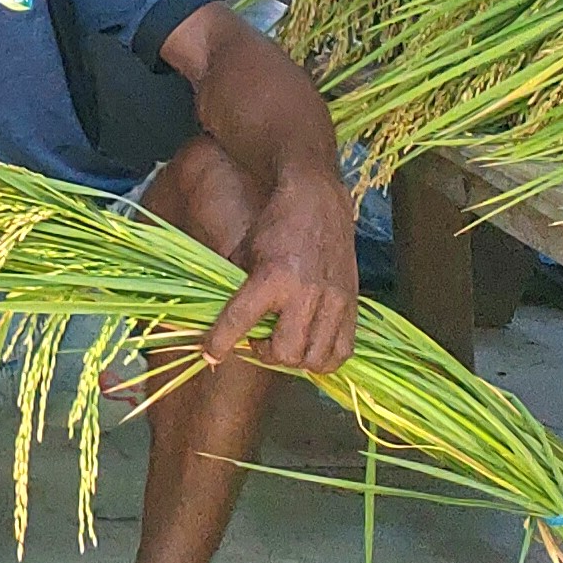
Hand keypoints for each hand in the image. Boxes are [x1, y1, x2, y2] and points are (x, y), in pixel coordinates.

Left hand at [206, 176, 360, 372]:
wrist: (318, 203)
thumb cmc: (275, 225)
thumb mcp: (245, 250)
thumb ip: (236, 286)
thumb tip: (220, 320)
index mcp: (272, 276)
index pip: (240, 319)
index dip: (220, 342)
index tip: (209, 354)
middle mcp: (305, 293)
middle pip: (284, 352)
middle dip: (265, 353)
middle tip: (258, 338)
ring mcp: (333, 301)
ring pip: (314, 359)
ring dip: (294, 359)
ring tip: (284, 341)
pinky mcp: (352, 304)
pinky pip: (342, 351)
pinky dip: (324, 359)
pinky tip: (310, 346)